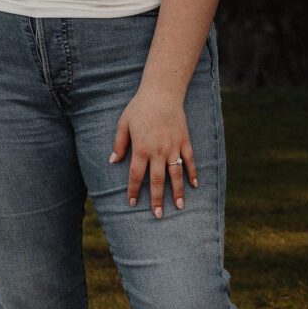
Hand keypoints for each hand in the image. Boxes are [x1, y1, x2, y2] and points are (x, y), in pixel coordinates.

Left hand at [109, 87, 194, 217]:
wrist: (162, 92)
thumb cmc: (139, 107)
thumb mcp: (123, 123)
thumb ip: (119, 144)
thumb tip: (113, 161)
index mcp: (141, 149)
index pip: (136, 175)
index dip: (134, 190)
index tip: (132, 203)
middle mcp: (158, 151)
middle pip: (158, 180)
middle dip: (157, 199)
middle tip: (158, 216)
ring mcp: (173, 147)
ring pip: (176, 174)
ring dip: (178, 192)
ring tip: (179, 207)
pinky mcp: (184, 141)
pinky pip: (190, 160)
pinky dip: (193, 173)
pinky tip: (194, 185)